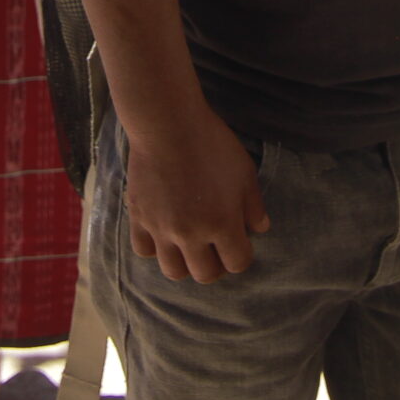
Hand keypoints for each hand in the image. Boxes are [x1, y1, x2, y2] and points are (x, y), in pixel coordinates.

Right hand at [123, 103, 268, 283]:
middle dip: (216, 265)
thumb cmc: (212, 144)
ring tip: (190, 246)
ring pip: (174, 271)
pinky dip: (155, 248)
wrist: (168, 124)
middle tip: (216, 248)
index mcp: (222, 224)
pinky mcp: (139, 218)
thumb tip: (260, 229)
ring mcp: (162, 229)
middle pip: (206, 275)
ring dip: (186, 263)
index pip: (237, 264)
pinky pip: (144, 250)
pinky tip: (164, 233)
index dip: (242, 256)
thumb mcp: (244, 172)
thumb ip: (253, 205)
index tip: (240, 243)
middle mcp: (191, 234)